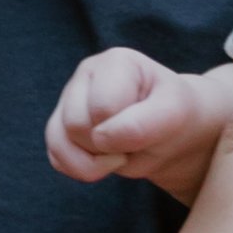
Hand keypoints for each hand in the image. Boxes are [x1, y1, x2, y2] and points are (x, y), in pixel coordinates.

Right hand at [48, 47, 229, 200]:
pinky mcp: (61, 124)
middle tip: (137, 143)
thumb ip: (143, 125)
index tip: (150, 128)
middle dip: (109, 147)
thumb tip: (100, 139)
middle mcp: (87, 73)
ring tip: (122, 152)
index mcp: (116, 62)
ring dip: (94, 162)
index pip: (103, 107)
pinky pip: (55, 157)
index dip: (126, 131)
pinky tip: (105, 163)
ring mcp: (70, 98)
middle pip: (77, 124)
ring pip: (59, 141)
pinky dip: (79, 170)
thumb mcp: (175, 116)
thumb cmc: (177, 116)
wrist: (175, 133)